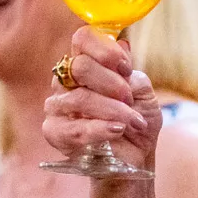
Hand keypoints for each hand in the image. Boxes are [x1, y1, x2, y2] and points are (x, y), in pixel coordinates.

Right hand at [43, 27, 162, 174]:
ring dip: (113, 110)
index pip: (83, 39)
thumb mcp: (143, 92)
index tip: (126, 68)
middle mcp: (67, 80)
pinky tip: (117, 131)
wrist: (135, 157)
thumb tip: (122, 45)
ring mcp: (57, 105)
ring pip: (80, 98)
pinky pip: (73, 127)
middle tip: (129, 99)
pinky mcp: (54, 131)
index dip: (105, 50)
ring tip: (133, 121)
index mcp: (87, 64)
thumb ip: (130, 72)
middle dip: (112, 83)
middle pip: (80, 66)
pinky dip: (100, 129)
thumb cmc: (136, 122)